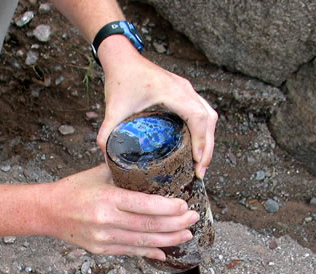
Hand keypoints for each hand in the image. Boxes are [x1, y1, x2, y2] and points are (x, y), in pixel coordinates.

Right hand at [46, 164, 199, 259]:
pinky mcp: (101, 250)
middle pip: (149, 226)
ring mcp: (104, 239)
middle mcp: (107, 221)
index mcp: (108, 199)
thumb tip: (151, 161)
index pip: (145, 205)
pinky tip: (164, 251)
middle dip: (176, 224)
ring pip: (143, 243)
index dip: (168, 208)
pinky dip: (149, 252)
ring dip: (168, 240)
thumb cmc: (74, 189)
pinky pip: (130, 252)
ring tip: (186, 235)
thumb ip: (124, 170)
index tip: (185, 205)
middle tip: (194, 219)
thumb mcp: (99, 174)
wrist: (47, 212)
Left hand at [96, 41, 217, 177]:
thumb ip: (106, 134)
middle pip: (209, 119)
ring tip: (200, 162)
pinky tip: (196, 145)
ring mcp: (186, 89)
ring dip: (208, 139)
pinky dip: (203, 129)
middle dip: (208, 147)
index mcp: (172, 92)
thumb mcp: (112, 109)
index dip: (201, 140)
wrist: (122, 59)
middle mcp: (184, 89)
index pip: (197, 117)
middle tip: (200, 171)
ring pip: (209, 115)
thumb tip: (106, 158)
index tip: (197, 162)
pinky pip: (202, 111)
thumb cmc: (119, 80)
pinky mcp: (184, 91)